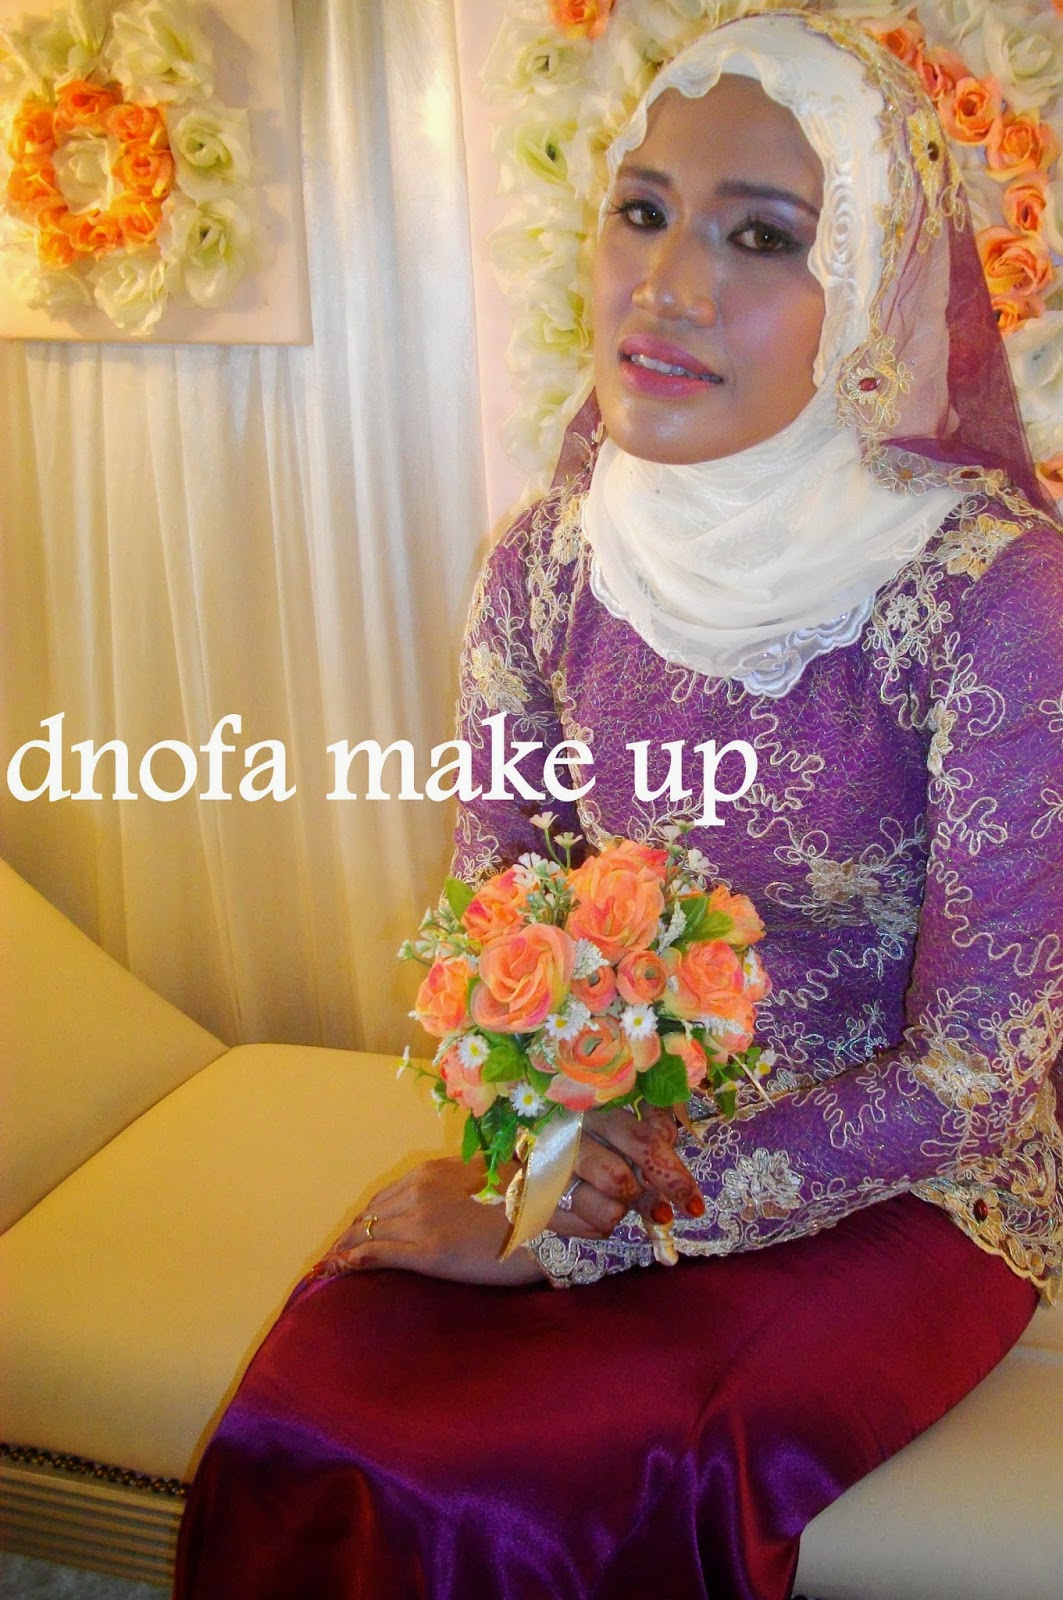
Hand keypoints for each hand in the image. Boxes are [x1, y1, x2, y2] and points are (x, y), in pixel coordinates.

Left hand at [319, 1158, 545, 1286]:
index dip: (367, 1216)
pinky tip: (339, 1269)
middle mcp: (421, 1190)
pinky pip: (378, 1254)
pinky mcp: (427, 1251)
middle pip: (372, 1214)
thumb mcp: (485, 1182)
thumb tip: (450, 1193)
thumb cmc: (521, 1206)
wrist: (545, 1226)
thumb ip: (460, 1181)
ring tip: (330, 1265)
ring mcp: (422, 1220)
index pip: (386, 1196)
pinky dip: (353, 1260)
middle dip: (351, 1234)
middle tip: (334, 1254)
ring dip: (346, 1249)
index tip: (354, 1231)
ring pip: (369, 1232)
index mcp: (434, 1173)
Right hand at [549, 1104, 703, 1240]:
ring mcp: (547, 1170)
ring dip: (619, 1212)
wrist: (539, 1148)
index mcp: (597, 1109)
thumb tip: (671, 1133)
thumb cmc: (594, 1131)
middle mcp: (569, 1136)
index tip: (694, 1204)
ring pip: (603, 1210)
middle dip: (647, 1201)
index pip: (643, 1142)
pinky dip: (596, 1225)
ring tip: (617, 1201)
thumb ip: (652, 1123)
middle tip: (662, 1213)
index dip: (673, 1174)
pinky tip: (596, 1209)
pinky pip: (582, 1229)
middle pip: (618, 1180)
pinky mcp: (534, 1200)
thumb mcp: (626, 1117)